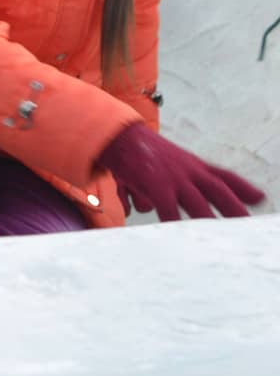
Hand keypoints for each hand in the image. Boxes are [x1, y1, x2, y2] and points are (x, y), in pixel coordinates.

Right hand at [97, 123, 264, 222]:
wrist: (116, 135)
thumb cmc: (132, 152)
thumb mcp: (151, 164)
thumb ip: (152, 188)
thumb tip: (143, 209)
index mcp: (190, 163)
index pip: (223, 175)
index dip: (243, 188)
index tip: (259, 198)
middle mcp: (187, 170)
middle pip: (219, 190)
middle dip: (235, 208)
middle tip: (248, 224)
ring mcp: (174, 178)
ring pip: (200, 205)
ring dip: (211, 222)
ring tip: (222, 240)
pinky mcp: (158, 186)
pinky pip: (170, 212)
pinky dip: (174, 224)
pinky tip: (177, 237)